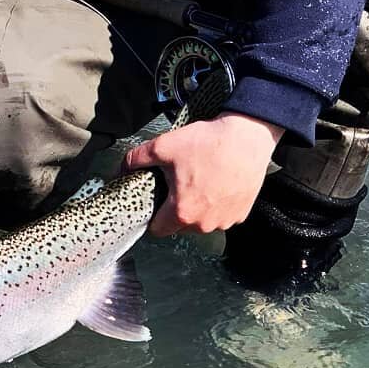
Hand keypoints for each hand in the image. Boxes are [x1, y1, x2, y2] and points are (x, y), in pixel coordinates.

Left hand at [123, 112, 283, 236]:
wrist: (247, 137)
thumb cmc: (207, 143)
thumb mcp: (163, 146)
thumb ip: (135, 159)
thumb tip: (121, 169)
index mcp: (182, 212)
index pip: (158, 229)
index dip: (153, 216)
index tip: (155, 201)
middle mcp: (205, 224)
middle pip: (180, 224)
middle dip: (176, 207)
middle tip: (179, 181)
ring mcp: (225, 221)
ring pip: (201, 221)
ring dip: (198, 206)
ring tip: (200, 179)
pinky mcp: (241, 214)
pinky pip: (221, 215)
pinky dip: (216, 204)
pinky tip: (217, 182)